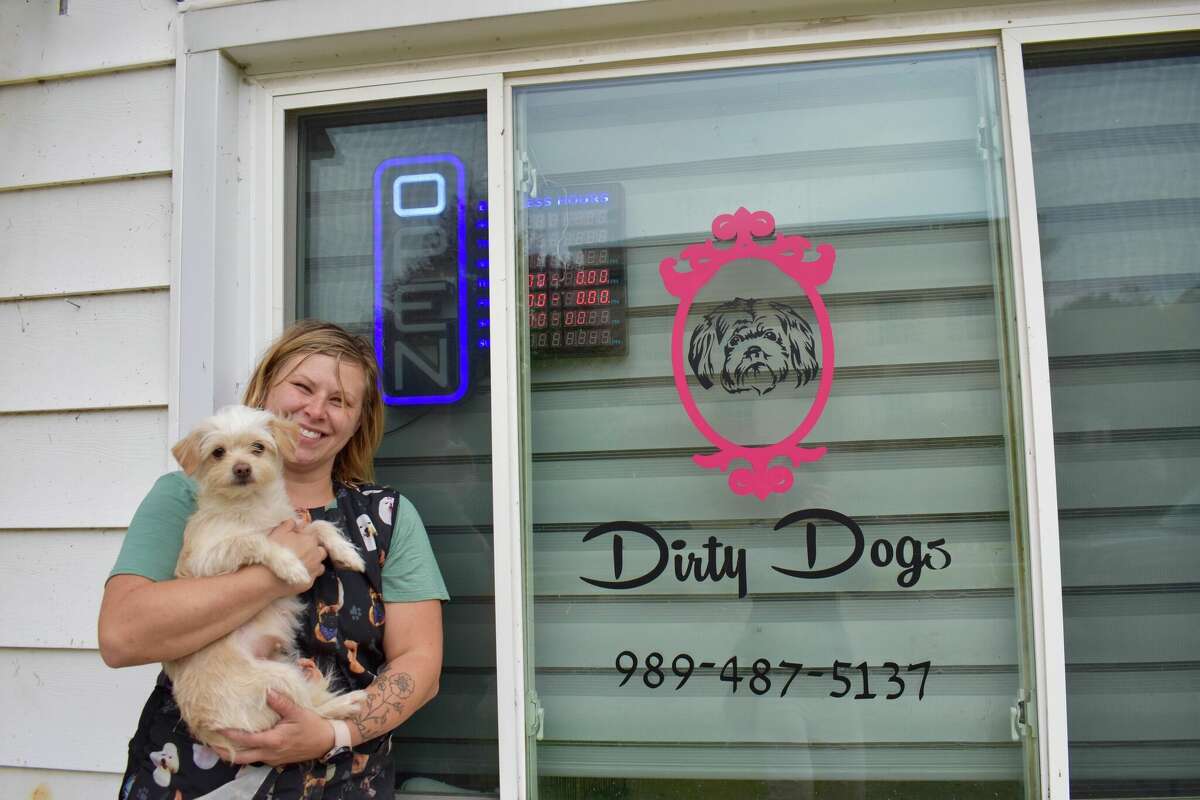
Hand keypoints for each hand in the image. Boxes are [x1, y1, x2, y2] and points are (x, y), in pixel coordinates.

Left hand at [218, 690, 334, 765]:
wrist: (326, 742)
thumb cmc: (312, 726)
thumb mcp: (298, 712)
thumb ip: (281, 702)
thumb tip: (267, 690)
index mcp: (273, 740)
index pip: (245, 739)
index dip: (228, 735)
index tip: (214, 728)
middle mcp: (269, 753)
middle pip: (240, 758)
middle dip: (223, 753)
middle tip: (209, 744)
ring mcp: (272, 759)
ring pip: (247, 760)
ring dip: (233, 753)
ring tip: (221, 745)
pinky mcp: (276, 761)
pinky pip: (256, 758)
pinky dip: (246, 753)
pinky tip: (243, 744)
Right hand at [267, 519, 326, 593]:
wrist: (266, 578)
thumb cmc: (273, 552)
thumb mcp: (278, 532)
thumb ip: (290, 524)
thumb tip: (297, 522)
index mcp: (310, 540)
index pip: (314, 535)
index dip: (305, 537)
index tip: (296, 540)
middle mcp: (317, 555)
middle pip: (320, 550)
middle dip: (313, 550)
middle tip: (299, 552)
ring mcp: (314, 570)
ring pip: (319, 564)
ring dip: (313, 562)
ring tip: (300, 564)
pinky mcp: (310, 583)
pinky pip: (313, 576)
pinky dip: (308, 574)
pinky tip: (297, 574)